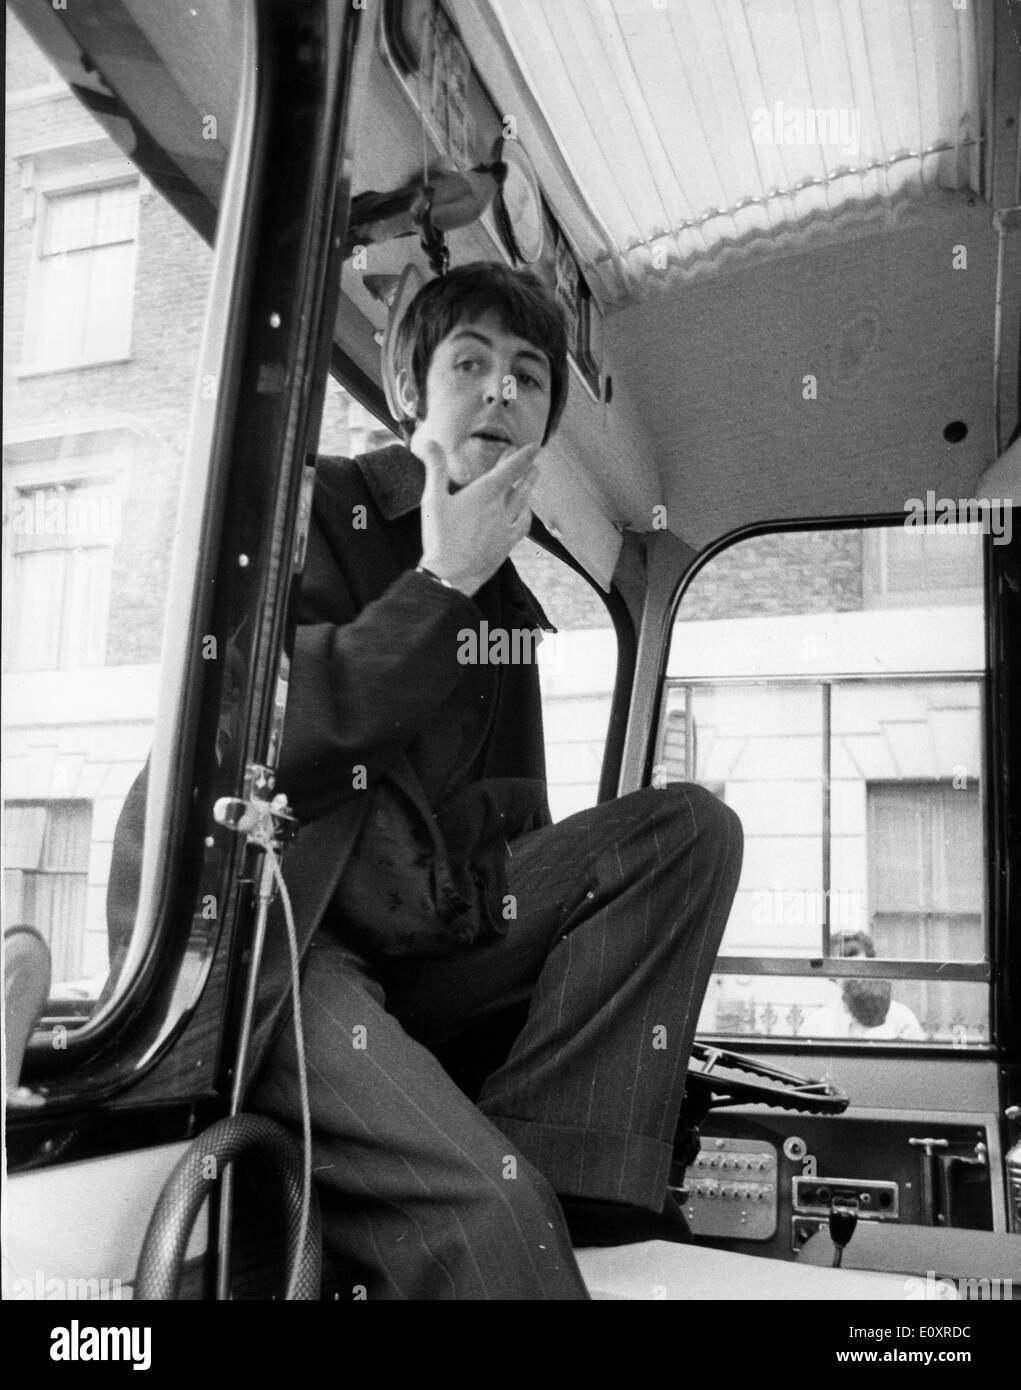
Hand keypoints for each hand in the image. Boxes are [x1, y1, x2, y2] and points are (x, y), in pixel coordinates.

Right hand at [418, 440, 539, 595]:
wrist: (451, 575)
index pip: (510, 468)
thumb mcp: (433, 500)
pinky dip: (527, 514)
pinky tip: (526, 512)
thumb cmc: (440, 537)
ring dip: (529, 488)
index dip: (523, 455)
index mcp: (484, 493)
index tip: (534, 446)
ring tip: (534, 477)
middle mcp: (500, 508)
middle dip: (525, 468)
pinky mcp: (506, 544)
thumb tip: (430, 441)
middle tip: (531, 459)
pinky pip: (523, 525)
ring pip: (523, 502)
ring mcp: (505, 527)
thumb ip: (435, 469)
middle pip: (518, 483)